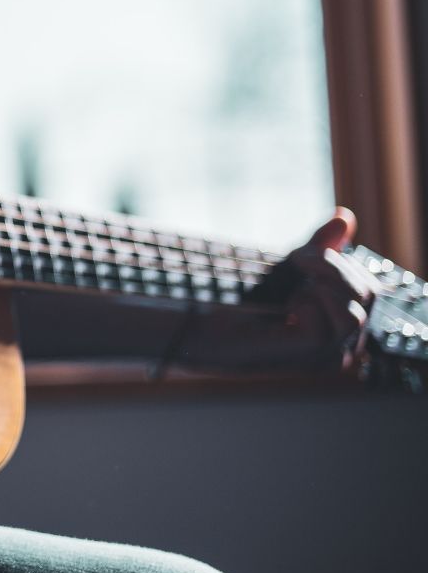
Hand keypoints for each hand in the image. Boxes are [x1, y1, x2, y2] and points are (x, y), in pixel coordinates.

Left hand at [181, 207, 377, 371]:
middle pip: (368, 295)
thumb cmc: (244, 300)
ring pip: (357, 312)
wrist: (204, 321)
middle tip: (296, 262)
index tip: (303, 256)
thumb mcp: (291, 268)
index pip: (369, 289)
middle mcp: (343, 346)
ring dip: (324, 283)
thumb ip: (321, 247)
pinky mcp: (312, 355)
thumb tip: (344, 216)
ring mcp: (329, 356)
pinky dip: (308, 303)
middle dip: (332, 267)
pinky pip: (333, 323)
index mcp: (341, 327)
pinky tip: (285, 308)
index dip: (342, 262)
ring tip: (293, 284)